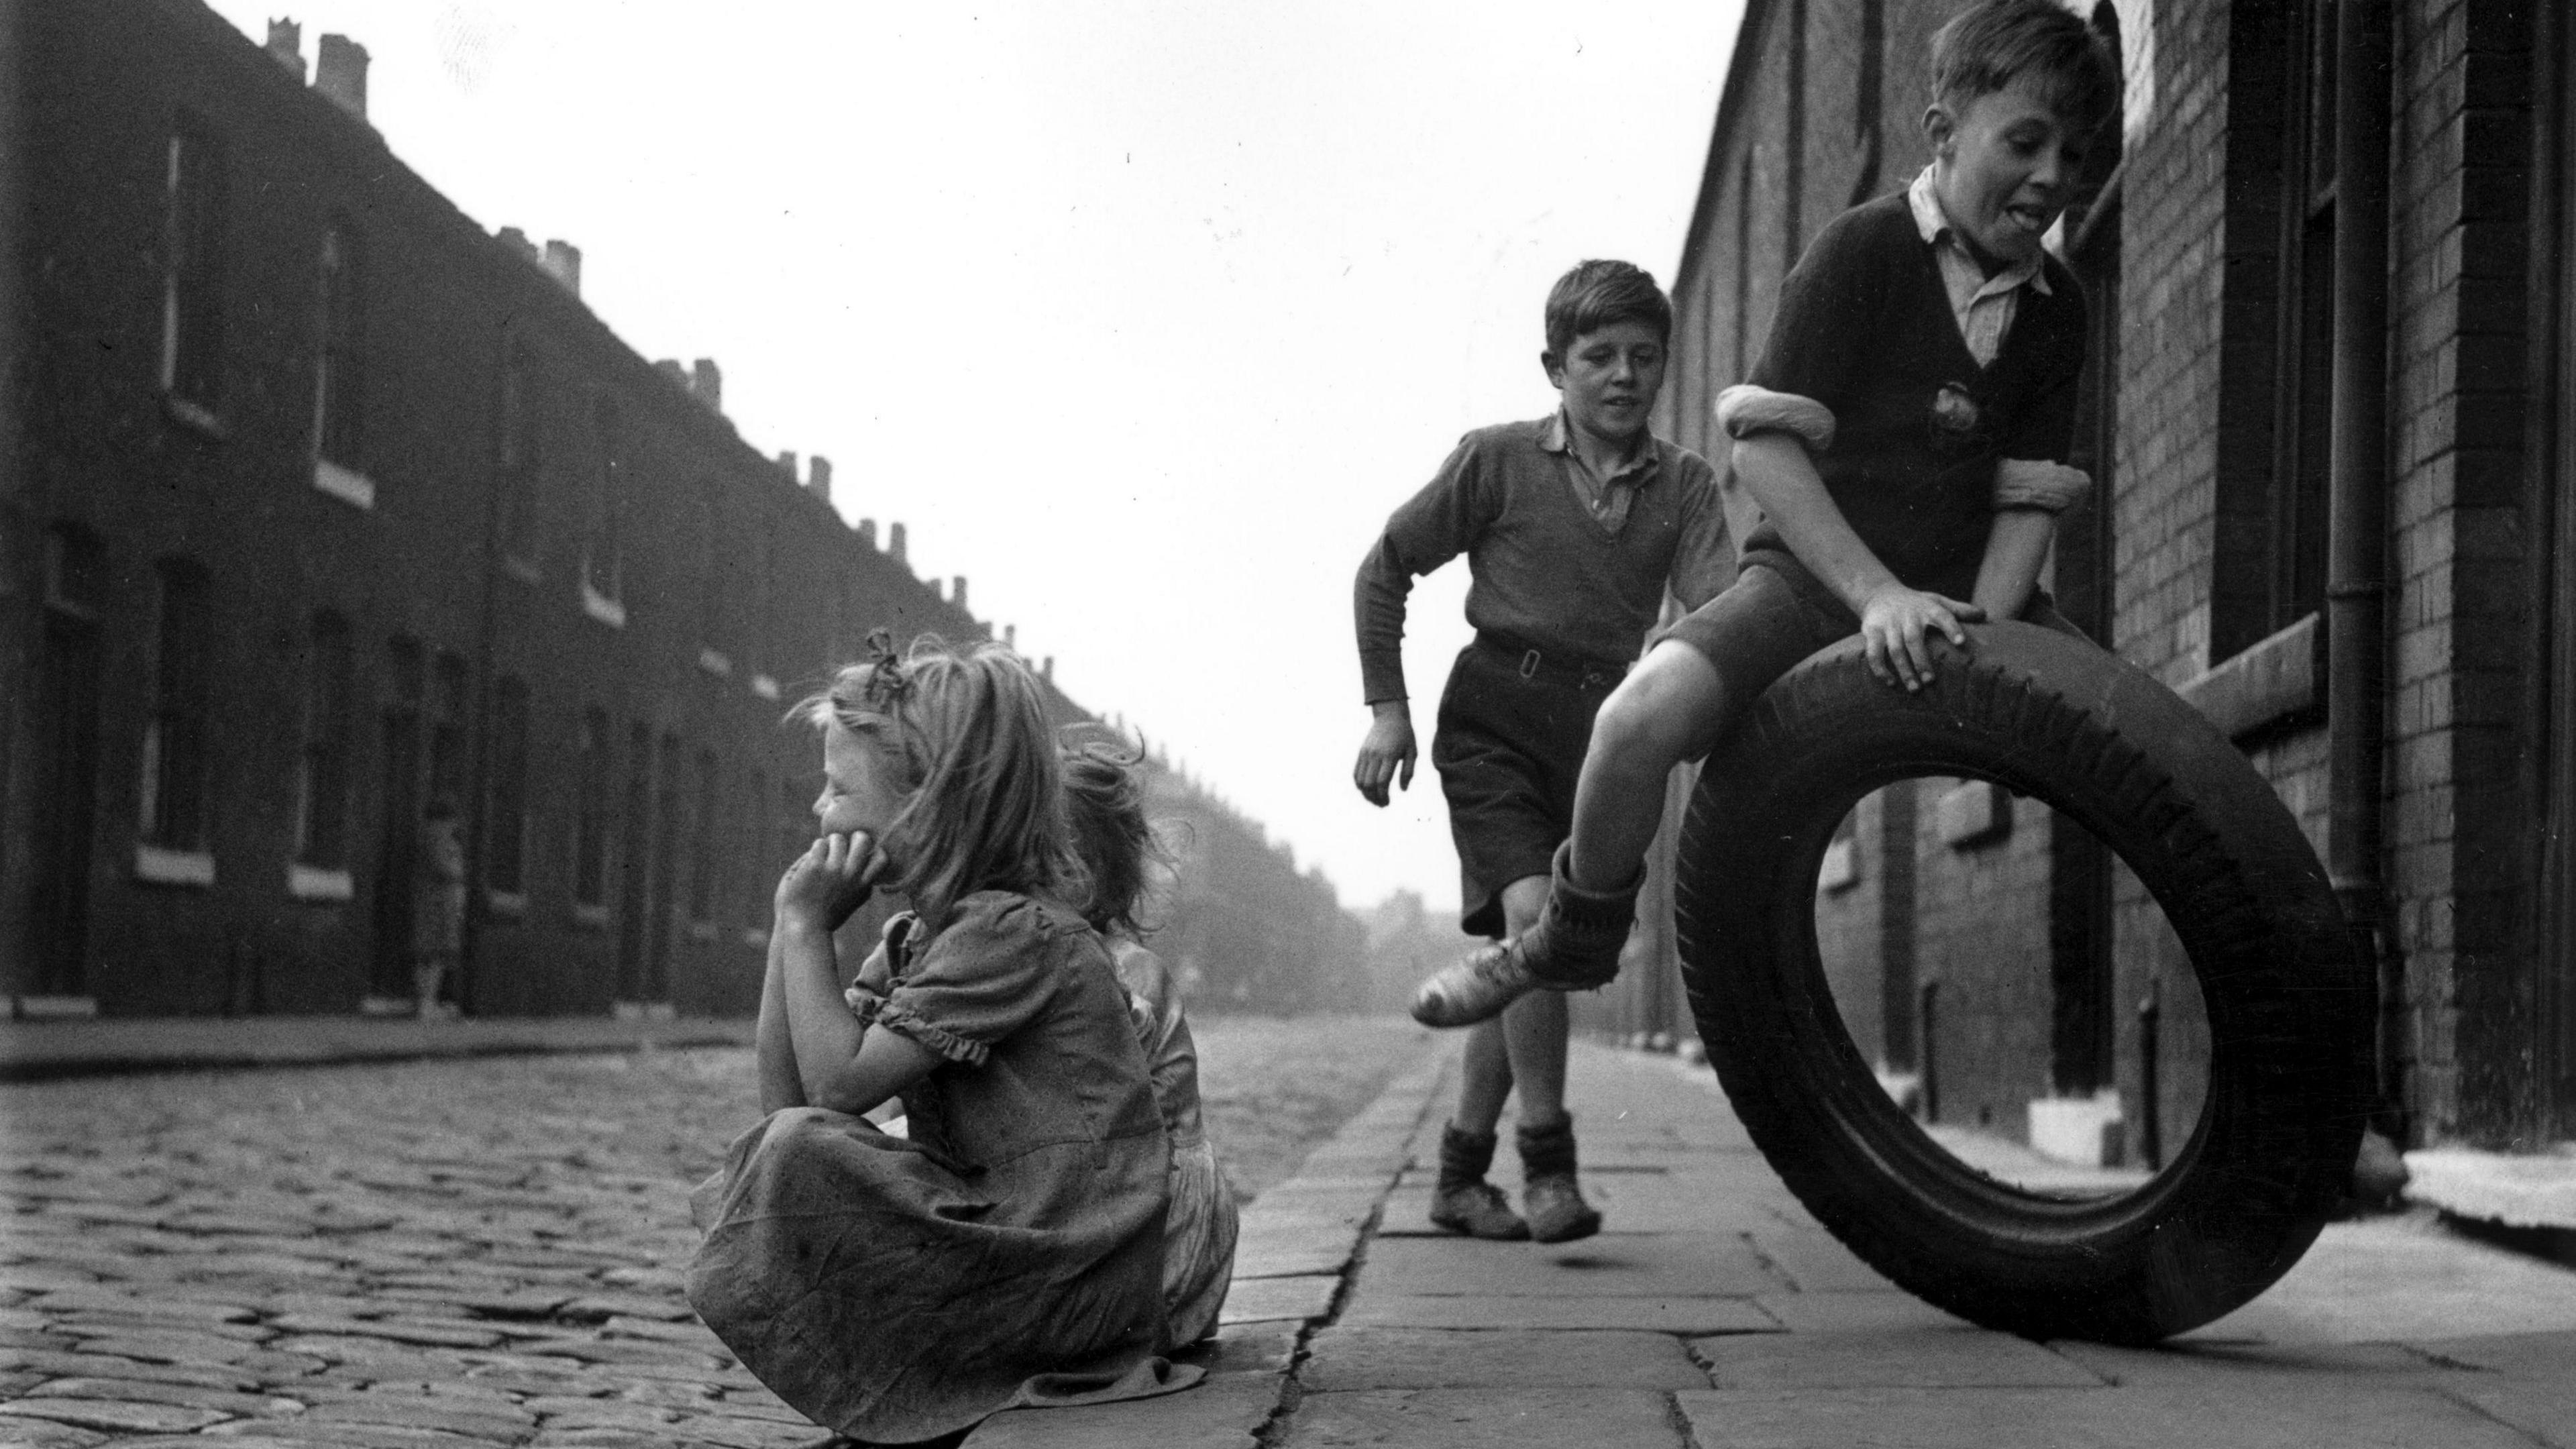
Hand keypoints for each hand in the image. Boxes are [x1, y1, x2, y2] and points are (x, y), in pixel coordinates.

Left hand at [775, 831, 890, 932]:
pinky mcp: (815, 866)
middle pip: (862, 839)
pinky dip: (815, 850)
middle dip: (853, 837)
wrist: (804, 928)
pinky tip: (810, 862)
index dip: (873, 850)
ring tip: (822, 854)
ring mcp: (834, 869)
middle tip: (843, 845)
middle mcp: (852, 875)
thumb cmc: (826, 918)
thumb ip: (862, 890)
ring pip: (837, 838)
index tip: (863, 855)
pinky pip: (819, 844)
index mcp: (863, 885)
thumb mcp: (852, 905)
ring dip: (829, 843)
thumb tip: (871, 877)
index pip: (882, 858)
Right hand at [1353, 706, 1416, 806]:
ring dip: (1365, 793)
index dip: (1383, 796)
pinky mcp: (1361, 752)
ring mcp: (1366, 753)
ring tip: (1374, 799)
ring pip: (1359, 780)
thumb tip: (1403, 790)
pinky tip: (1367, 789)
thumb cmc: (1405, 735)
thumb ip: (1408, 772)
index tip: (1388, 802)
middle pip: (1368, 784)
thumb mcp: (1413, 752)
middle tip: (1381, 804)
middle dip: (1373, 798)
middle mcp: (1375, 755)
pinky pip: (1356, 773)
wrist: (1390, 716)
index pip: (1382, 781)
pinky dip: (1359, 784)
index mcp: (1390, 755)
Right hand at [1857, 585, 1983, 691]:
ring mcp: (1888, 624)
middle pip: (1914, 639)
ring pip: (1894, 649)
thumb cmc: (1915, 603)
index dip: (1951, 628)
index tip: (1960, 642)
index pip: (1942, 616)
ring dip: (1904, 670)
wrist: (1879, 593)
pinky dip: (1880, 668)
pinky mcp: (1871, 631)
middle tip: (1930, 681)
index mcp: (1927, 609)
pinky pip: (1873, 652)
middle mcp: (1907, 616)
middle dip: (1921, 661)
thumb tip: (1984, 615)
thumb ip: (1958, 609)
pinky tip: (1891, 682)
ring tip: (1914, 689)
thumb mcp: (1936, 601)